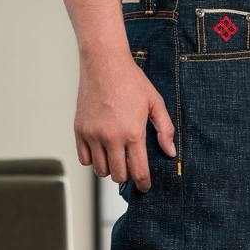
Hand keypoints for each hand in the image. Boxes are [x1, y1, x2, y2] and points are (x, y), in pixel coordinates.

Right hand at [74, 51, 175, 192]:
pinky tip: (101, 150)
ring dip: (110, 169)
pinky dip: (92, 160)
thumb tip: (170, 152)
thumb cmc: (131, 80)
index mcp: (133, 133)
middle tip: (130, 167)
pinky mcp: (79, 130)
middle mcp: (111, 137)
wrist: (104, 63)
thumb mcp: (155, 103)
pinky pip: (84, 159)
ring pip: (100, 170)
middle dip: (127, 176)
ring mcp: (93, 135)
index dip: (143, 183)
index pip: (138, 171)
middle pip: (118, 176)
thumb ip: (165, 130)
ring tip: (116, 157)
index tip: (145, 187)